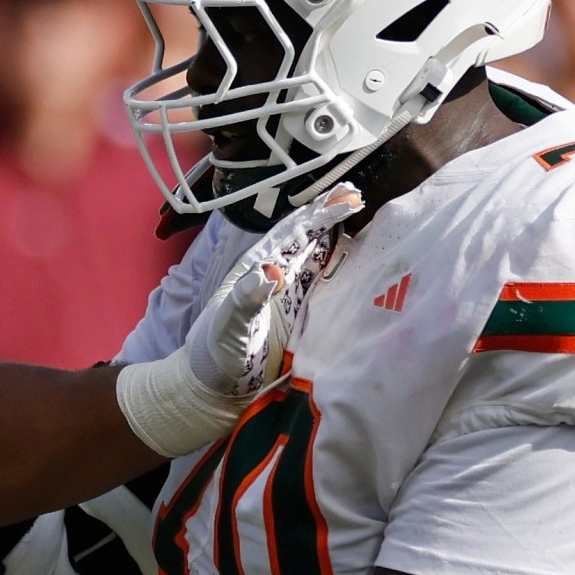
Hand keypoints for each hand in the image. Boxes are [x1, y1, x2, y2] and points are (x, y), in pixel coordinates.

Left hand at [116, 182, 360, 454]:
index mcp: (258, 269)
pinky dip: (339, 267)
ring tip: (358, 211)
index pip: (292, 234)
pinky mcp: (298, 313)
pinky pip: (322, 283)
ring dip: (336, 235)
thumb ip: (246, 299)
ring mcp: (288, 293)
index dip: (317, 214)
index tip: (343, 198)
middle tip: (355, 192)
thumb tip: (271, 274)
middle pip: (306, 236)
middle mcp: (275, 274)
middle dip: (328, 213)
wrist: (216, 381)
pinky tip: (355, 258)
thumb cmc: (216, 350)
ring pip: (316, 255)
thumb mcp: (228, 324)